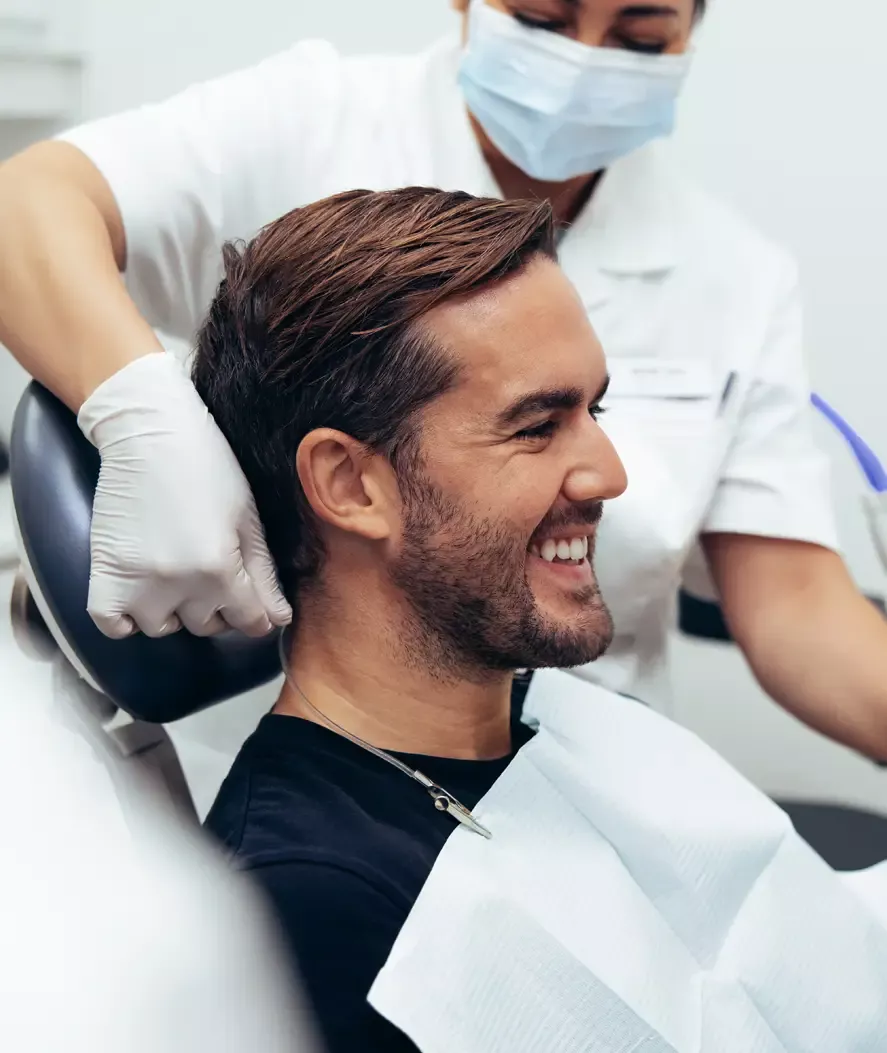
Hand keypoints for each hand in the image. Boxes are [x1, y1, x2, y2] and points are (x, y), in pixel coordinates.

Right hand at [78, 353, 291, 638]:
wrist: (150, 432)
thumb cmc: (209, 469)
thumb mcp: (248, 520)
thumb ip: (263, 576)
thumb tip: (279, 619)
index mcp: (221, 569)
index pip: (250, 622)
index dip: (256, 615)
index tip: (251, 603)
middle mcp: (180, 584)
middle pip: (208, 626)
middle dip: (216, 607)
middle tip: (210, 571)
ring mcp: (138, 583)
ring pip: (163, 628)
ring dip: (173, 611)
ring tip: (176, 576)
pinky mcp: (104, 574)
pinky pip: (114, 626)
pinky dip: (127, 619)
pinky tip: (142, 596)